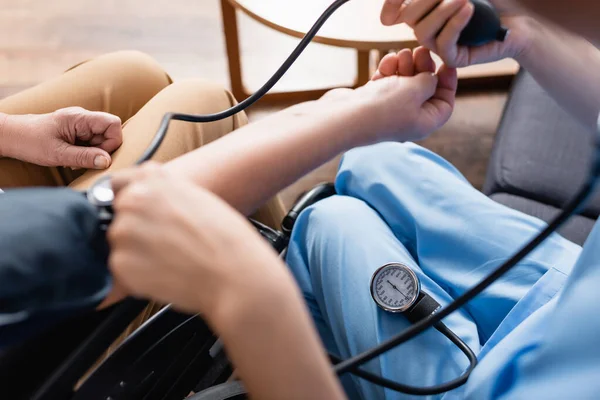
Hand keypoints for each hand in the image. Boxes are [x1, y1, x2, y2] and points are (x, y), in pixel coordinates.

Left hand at [0, 106, 121, 168]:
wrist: (10, 136)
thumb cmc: (29, 141)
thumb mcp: (58, 154)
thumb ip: (84, 157)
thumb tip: (107, 161)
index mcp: (80, 118)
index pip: (113, 124)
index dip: (112, 142)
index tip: (99, 155)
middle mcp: (83, 118)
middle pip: (109, 133)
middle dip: (101, 150)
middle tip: (83, 160)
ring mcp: (80, 125)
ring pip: (101, 140)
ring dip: (92, 153)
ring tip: (74, 160)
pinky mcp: (76, 132)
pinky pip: (91, 142)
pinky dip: (86, 153)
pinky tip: (72, 157)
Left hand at [108, 163, 289, 316]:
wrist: (233, 273)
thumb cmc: (225, 237)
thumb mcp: (197, 197)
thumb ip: (166, 193)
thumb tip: (149, 202)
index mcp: (150, 180)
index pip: (119, 183)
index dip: (131, 199)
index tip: (140, 212)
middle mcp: (132, 202)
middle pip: (121, 216)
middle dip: (138, 228)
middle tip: (167, 243)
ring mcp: (123, 234)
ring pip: (122, 243)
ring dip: (138, 252)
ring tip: (171, 260)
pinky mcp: (121, 265)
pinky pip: (123, 268)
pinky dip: (139, 274)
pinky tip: (166, 273)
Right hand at [326, 46, 456, 141]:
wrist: (344, 117)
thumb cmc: (382, 109)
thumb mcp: (416, 90)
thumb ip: (429, 81)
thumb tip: (430, 77)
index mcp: (424, 122)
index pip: (445, 103)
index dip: (448, 82)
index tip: (446, 63)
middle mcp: (408, 118)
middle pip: (424, 90)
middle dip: (423, 68)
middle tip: (420, 51)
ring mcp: (389, 109)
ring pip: (404, 82)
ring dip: (404, 66)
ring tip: (401, 55)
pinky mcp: (372, 100)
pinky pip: (386, 81)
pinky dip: (388, 70)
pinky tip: (387, 63)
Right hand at [380, 0, 533, 67]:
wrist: (520, 19)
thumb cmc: (493, 1)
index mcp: (424, 11)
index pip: (396, 10)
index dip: (392, 4)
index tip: (396, 2)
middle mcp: (427, 29)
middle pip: (408, 17)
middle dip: (424, 1)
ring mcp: (439, 45)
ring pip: (422, 32)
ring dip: (441, 12)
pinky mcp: (454, 59)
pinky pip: (444, 44)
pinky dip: (454, 24)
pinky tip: (469, 10)